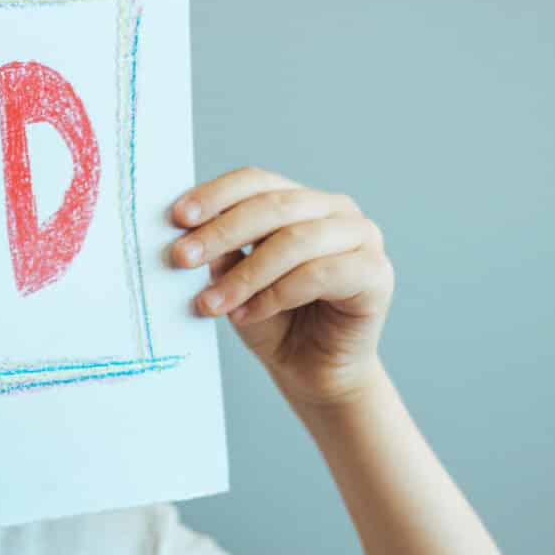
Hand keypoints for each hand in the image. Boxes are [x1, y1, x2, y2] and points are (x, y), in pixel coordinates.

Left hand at [165, 166, 394, 407]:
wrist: (312, 373)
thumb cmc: (274, 322)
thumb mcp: (234, 282)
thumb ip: (221, 253)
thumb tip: (187, 233)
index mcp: (301, 200)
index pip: (256, 181)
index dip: (215, 195)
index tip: (177, 217)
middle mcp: (335, 210)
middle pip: (273, 205)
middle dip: (221, 232)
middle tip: (181, 257)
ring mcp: (362, 237)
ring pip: (295, 240)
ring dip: (245, 274)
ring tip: (211, 303)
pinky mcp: (377, 273)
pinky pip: (320, 274)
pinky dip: (276, 295)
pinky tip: (247, 315)